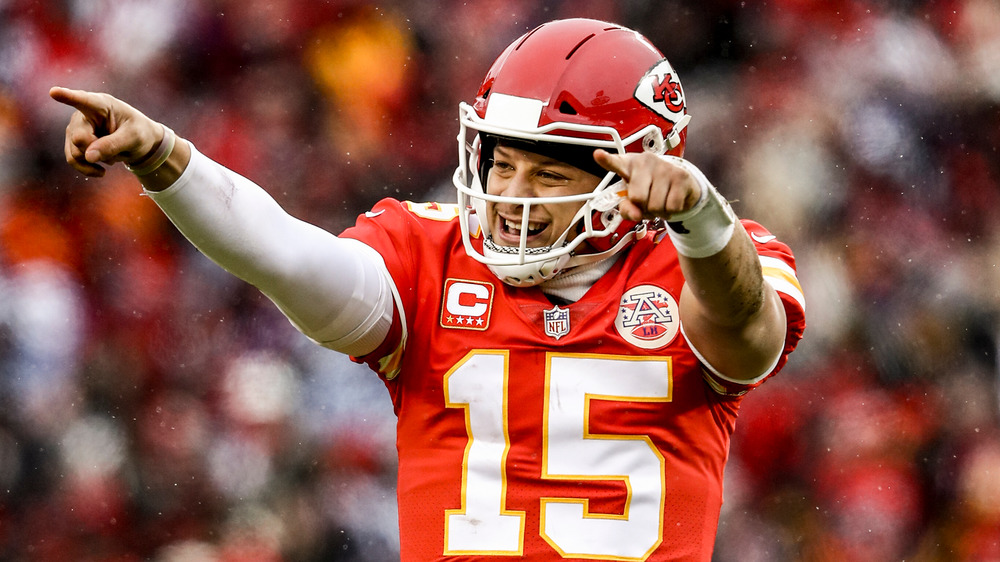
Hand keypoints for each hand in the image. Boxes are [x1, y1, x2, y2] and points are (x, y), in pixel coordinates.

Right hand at [49, 87, 163, 177]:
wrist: (137, 143)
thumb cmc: (138, 133)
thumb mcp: (133, 138)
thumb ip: (112, 145)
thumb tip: (87, 156)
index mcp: (101, 104)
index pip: (83, 100)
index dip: (67, 96)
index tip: (54, 92)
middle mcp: (83, 114)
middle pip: (79, 138)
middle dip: (97, 151)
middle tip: (117, 151)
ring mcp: (75, 128)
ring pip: (75, 152)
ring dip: (94, 161)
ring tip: (112, 156)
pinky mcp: (72, 142)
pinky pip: (72, 159)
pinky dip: (87, 169)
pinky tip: (101, 171)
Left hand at [593, 149, 701, 221]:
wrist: (679, 183)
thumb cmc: (650, 189)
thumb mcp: (633, 200)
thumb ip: (626, 209)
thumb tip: (635, 215)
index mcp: (628, 165)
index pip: (615, 163)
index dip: (606, 160)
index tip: (598, 155)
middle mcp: (645, 161)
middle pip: (637, 198)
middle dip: (643, 208)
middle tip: (647, 202)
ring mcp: (664, 166)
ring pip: (656, 205)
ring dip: (658, 211)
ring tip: (659, 201)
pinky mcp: (681, 175)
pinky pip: (672, 207)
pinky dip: (671, 211)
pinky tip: (671, 200)